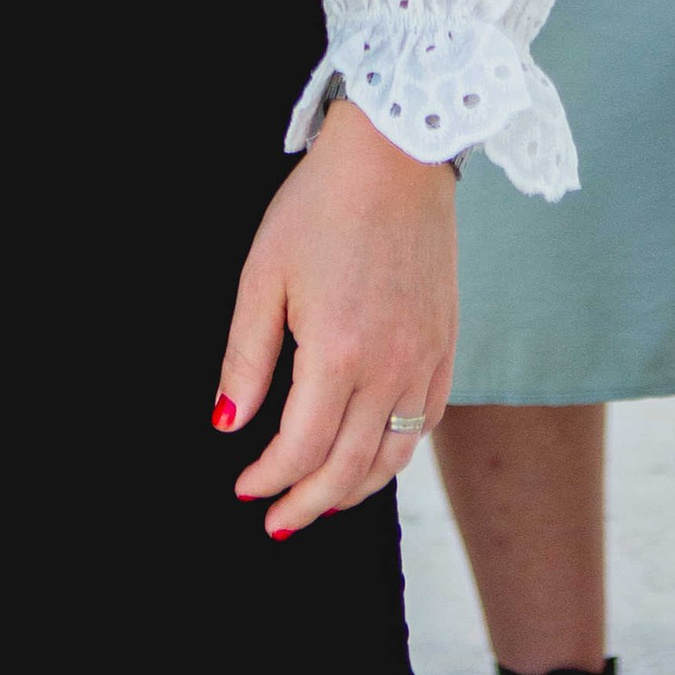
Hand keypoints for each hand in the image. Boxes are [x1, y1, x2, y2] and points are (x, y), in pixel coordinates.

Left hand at [215, 99, 456, 537]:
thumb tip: (228, 425)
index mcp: (337, 353)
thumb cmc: (320, 206)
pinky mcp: (447, 344)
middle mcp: (390, 368)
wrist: (397, 154)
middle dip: (308, 502)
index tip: (243, 487)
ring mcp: (426, 358)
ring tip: (319, 500)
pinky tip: (371, 456)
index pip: (301, 448)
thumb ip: (245, 357)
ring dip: (353, 489)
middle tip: (276, 520)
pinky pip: (427, 421)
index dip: (268, 477)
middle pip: (349, 468)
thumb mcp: (263, 275)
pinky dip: (396, 452)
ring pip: (393, 455)